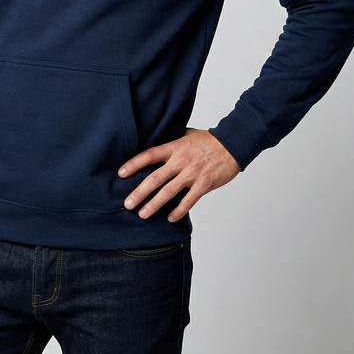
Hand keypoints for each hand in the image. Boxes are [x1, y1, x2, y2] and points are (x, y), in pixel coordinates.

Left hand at [118, 128, 240, 221]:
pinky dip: (178, 211)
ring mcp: (191, 173)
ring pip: (168, 192)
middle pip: (154, 178)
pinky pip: (188, 201)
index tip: (121, 173)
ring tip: (142, 214)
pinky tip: (170, 218)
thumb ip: (172, 141)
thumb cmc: (209, 140)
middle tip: (127, 204)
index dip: (133, 164)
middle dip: (139, 192)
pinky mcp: (203, 184)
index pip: (149, 155)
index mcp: (174, 147)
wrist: (232, 144)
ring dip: (154, 204)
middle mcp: (180, 161)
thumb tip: (157, 142)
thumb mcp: (186, 135)